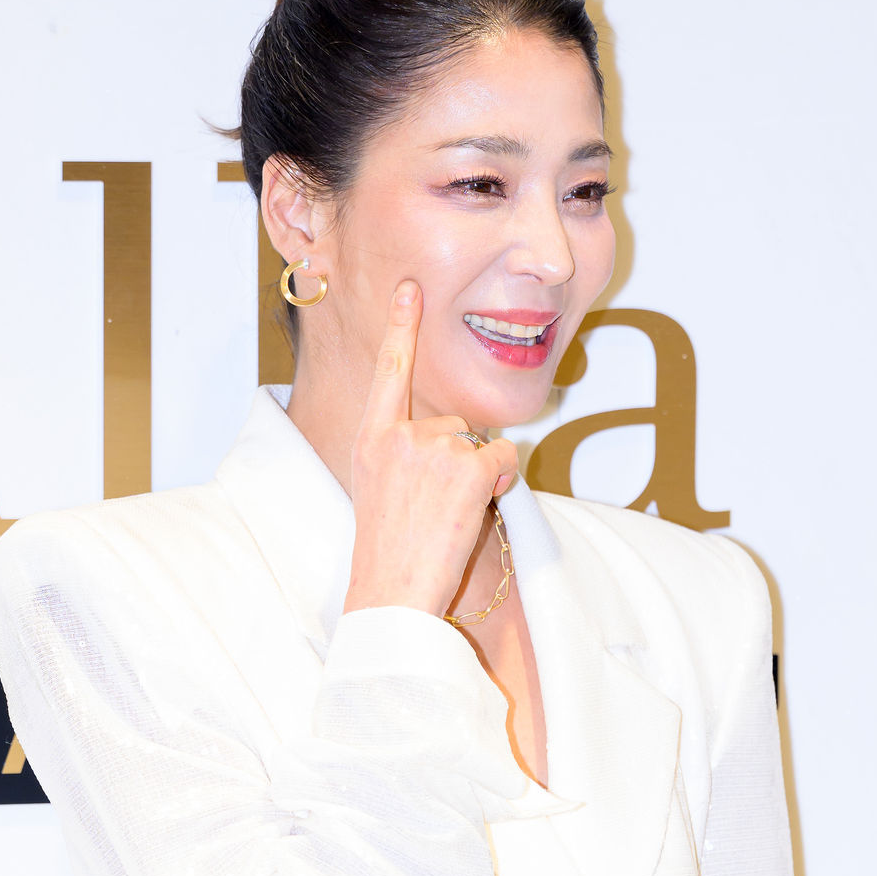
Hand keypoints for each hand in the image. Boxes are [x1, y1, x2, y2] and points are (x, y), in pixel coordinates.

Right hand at [342, 280, 518, 618]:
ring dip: (479, 476)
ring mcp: (434, 447)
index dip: (402, 327)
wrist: (392, 589)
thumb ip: (406, 452)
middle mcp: (400, 434)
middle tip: (433, 509)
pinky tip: (470, 513)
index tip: (410, 287)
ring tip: (445, 517)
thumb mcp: (380, 487)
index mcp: (372, 437)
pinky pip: (504, 460)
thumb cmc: (389, 548)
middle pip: (455, 424)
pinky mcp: (468, 466)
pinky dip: (499, 485)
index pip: (389, 371)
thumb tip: (456, 440)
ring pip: (481, 445)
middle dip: (460, 460)